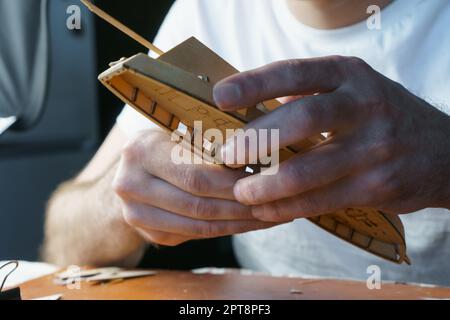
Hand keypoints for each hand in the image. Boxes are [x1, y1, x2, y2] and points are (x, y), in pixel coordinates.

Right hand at [113, 129, 276, 245]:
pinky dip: (226, 231)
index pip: (196, 176)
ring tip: (269, 216)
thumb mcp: (180, 130)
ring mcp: (136, 215)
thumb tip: (259, 154)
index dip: (234, 183)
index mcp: (142, 152)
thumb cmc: (166, 143)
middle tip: (276, 205)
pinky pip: (195, 236)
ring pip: (199, 227)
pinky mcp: (149, 234)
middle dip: (242, 207)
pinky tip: (248, 223)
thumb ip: (209, 143)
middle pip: (199, 205)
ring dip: (239, 224)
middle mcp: (131, 186)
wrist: (133, 171)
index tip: (267, 182)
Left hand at [213, 56, 449, 221]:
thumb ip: (308, 93)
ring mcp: (374, 148)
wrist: (442, 152)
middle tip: (228, 156)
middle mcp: (365, 106)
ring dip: (267, 185)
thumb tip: (250, 105)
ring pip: (309, 170)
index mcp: (351, 75)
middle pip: (303, 119)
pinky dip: (286, 208)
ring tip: (241, 192)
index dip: (253, 84)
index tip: (220, 97)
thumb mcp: (352, 89)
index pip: (295, 73)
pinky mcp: (377, 186)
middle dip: (258, 140)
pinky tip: (265, 210)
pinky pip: (321, 200)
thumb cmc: (381, 116)